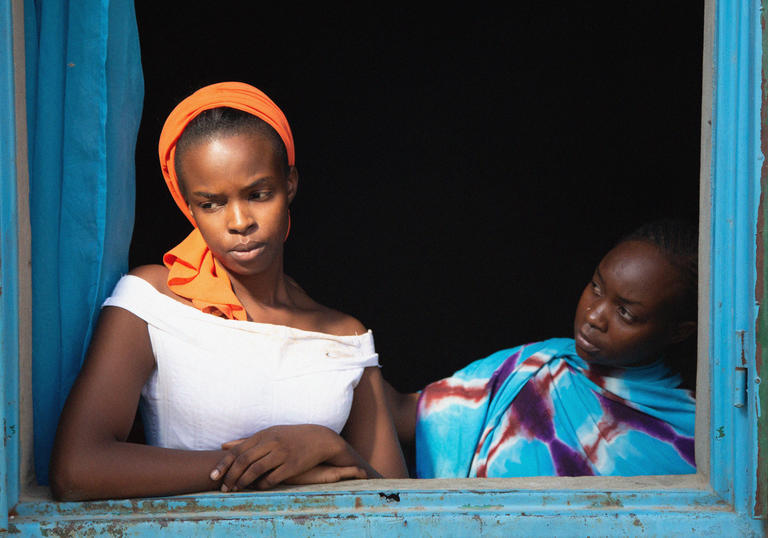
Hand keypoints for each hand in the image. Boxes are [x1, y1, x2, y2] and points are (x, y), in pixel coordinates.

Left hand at [211, 424, 350, 491]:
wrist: (319, 439)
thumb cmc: (290, 437)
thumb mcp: (269, 434)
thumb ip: (246, 441)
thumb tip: (223, 446)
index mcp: (264, 434)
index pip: (238, 450)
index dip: (223, 464)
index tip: (213, 476)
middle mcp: (272, 442)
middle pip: (244, 461)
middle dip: (230, 476)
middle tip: (224, 488)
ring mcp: (282, 454)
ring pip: (256, 470)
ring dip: (243, 482)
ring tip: (236, 489)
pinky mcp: (292, 466)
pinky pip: (272, 479)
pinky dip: (261, 485)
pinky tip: (256, 488)